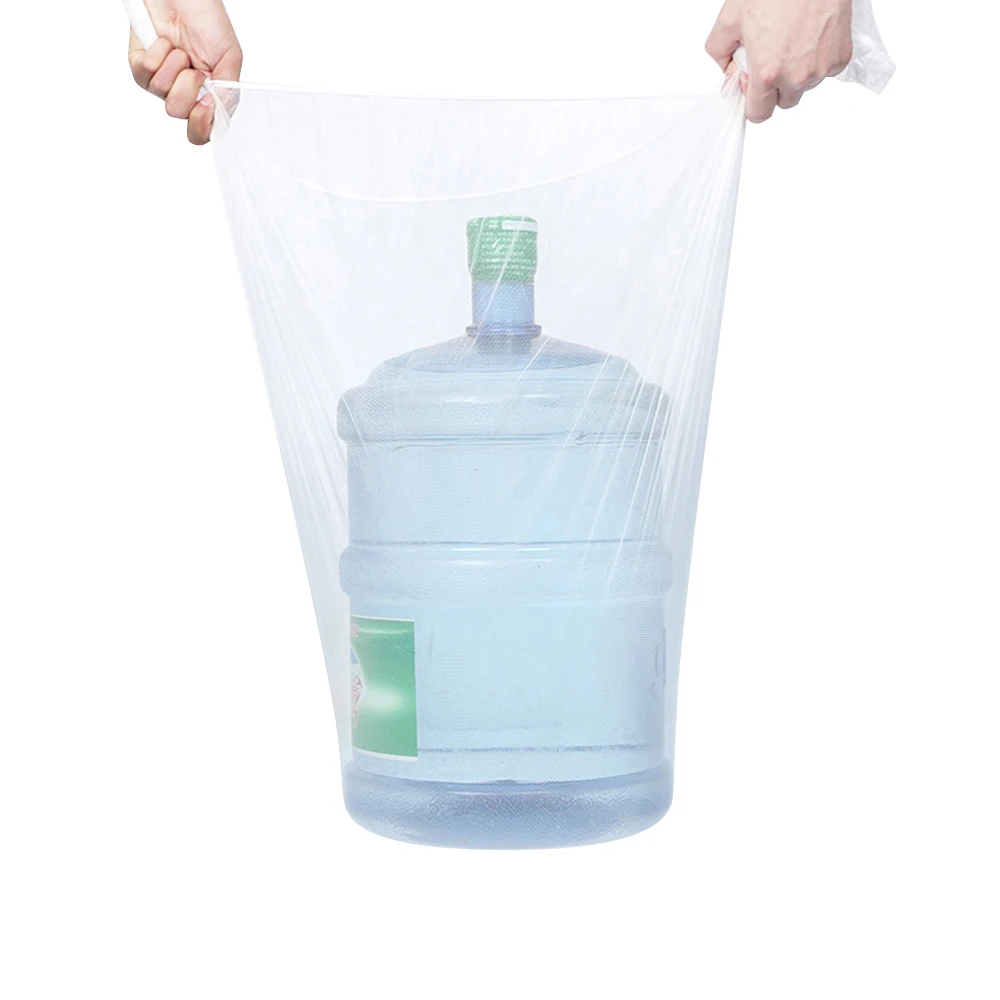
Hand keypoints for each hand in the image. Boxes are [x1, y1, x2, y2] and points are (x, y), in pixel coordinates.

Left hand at [128, 0, 241, 144]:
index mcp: (207, 97)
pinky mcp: (140, 66)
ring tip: (180, 49)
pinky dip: (157, 54)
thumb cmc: (207, 20)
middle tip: (194, 67)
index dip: (200, 126)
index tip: (205, 105)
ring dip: (173, 66)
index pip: (199, 132)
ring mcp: (160, 81)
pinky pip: (144, 72)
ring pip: (161, 93)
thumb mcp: (229, 58)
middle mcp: (183, 93)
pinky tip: (164, 42)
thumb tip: (218, 116)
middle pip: (178, 113)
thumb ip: (228, 92)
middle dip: (187, 87)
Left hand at [707, 0, 852, 122]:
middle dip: (775, 87)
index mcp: (768, 72)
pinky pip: (825, 70)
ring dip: (797, 72)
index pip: (759, 114)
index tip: (753, 86)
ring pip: (805, 86)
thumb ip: (719, 51)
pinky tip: (810, 35)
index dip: (753, 102)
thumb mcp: (730, 17)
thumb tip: (728, 68)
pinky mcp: (841, 57)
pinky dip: (817, 59)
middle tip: (772, 55)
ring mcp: (822, 68)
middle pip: (784, 102)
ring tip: (792, 39)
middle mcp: (797, 76)